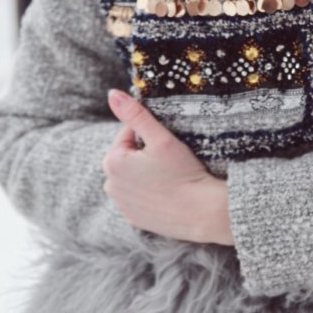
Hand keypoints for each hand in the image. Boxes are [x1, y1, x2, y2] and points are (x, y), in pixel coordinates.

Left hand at [103, 88, 233, 245]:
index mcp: (112, 162)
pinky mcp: (134, 218)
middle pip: (130, 156)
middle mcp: (111, 185)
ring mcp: (122, 204)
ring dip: (147, 173)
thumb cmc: (183, 172)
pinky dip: (151, 193)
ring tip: (171, 176)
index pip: (129, 134)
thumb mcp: (161, 138)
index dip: (151, 134)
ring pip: (134, 177)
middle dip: (146, 154)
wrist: (202, 212)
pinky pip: (140, 197)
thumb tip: (112, 93)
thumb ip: (135, 114)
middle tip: (172, 159)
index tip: (169, 143)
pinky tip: (168, 193)